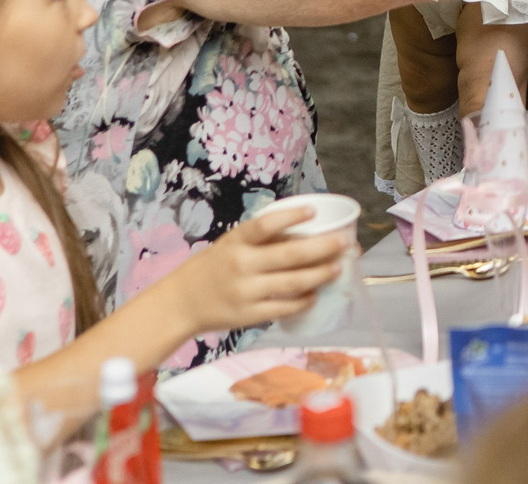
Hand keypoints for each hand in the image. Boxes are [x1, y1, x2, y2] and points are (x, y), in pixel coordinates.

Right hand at [165, 204, 351, 336]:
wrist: (182, 302)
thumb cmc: (214, 267)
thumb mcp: (231, 244)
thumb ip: (262, 240)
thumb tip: (308, 231)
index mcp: (236, 241)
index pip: (265, 225)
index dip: (291, 217)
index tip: (313, 212)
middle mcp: (241, 264)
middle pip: (289, 255)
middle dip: (323, 249)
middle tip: (345, 244)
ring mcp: (246, 292)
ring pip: (292, 283)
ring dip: (320, 275)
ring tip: (338, 268)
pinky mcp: (249, 315)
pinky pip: (283, 308)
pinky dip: (303, 301)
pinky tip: (316, 295)